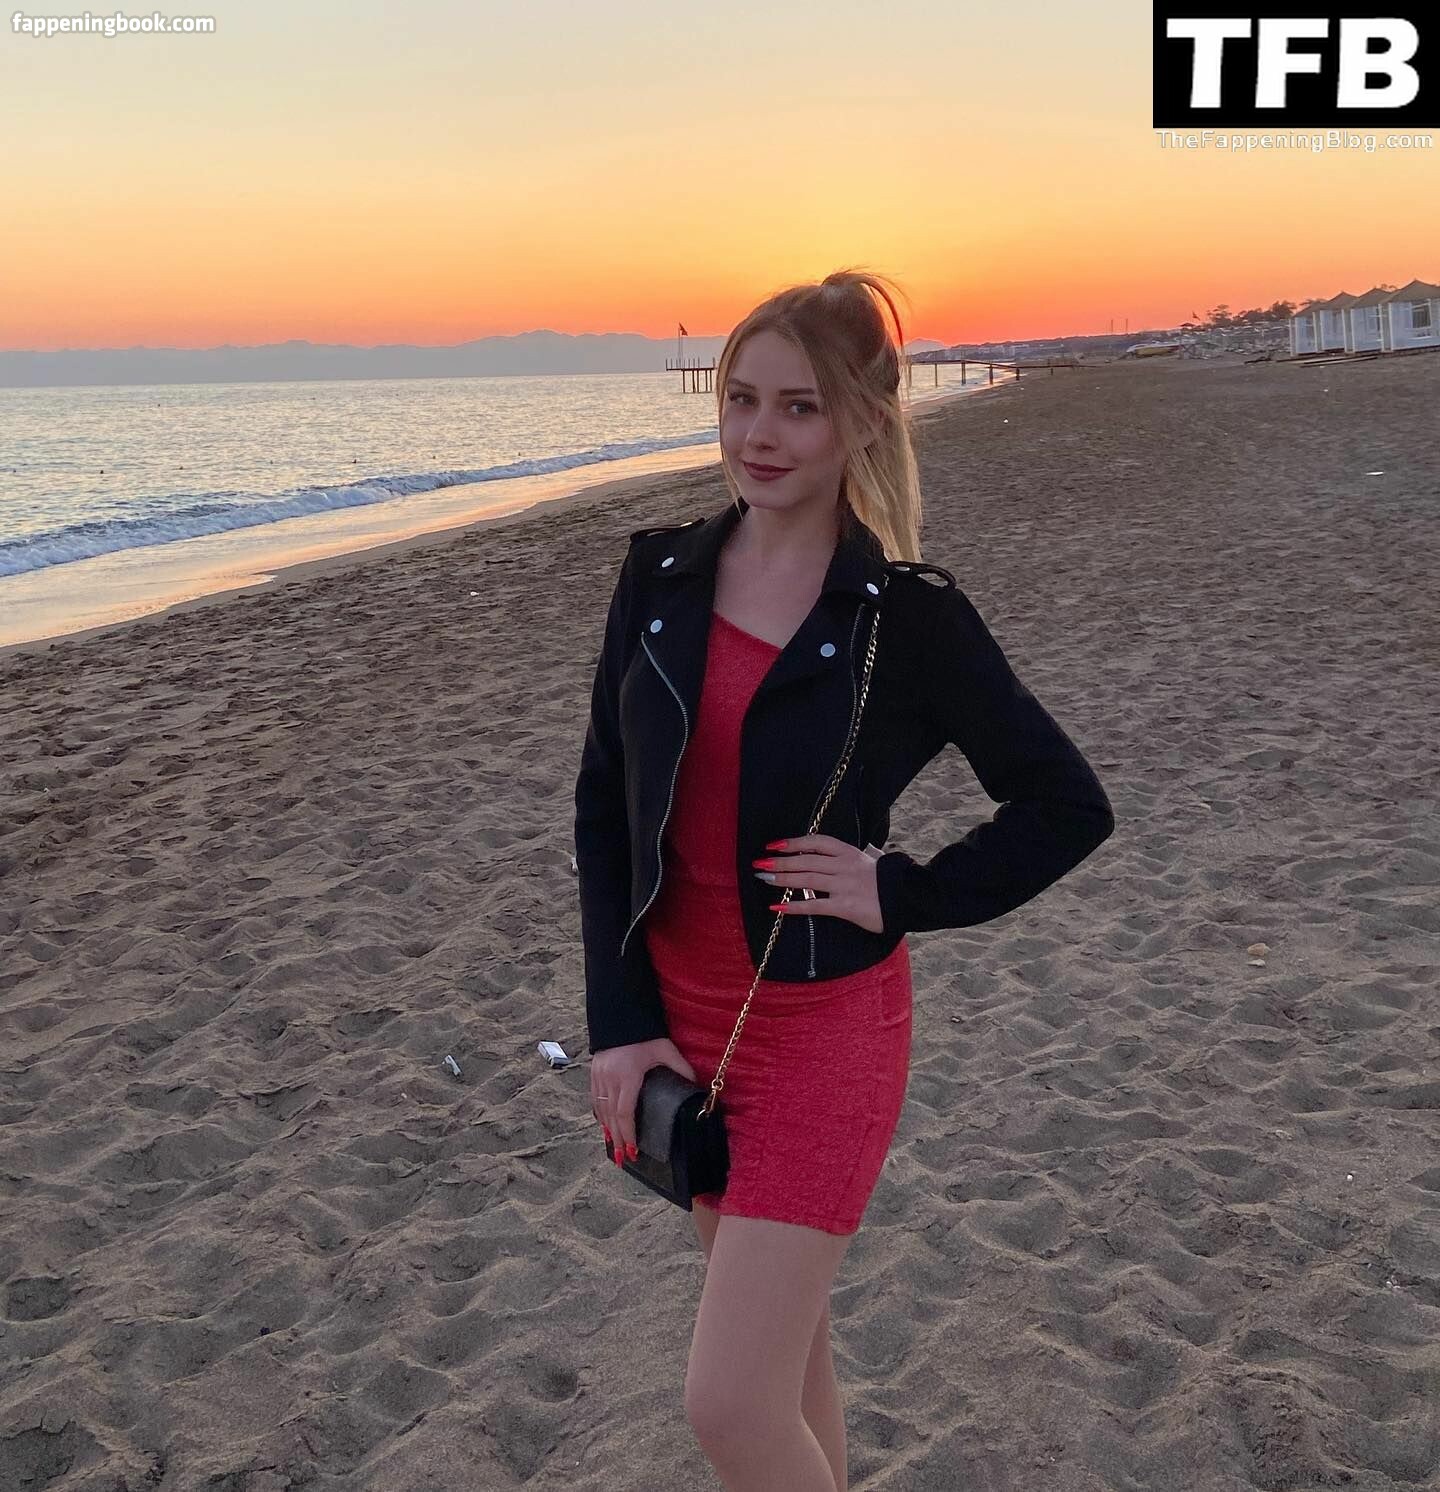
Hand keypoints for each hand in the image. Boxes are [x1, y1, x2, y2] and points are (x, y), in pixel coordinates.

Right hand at [590, 1036, 696, 1167]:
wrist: (620, 1013)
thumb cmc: (645, 1033)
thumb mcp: (665, 1049)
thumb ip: (681, 1068)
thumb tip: (697, 1086)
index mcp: (628, 1076)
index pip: (626, 1112)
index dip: (628, 1133)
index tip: (633, 1150)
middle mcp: (610, 1079)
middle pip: (612, 1116)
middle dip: (617, 1139)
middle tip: (622, 1158)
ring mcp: (599, 1075)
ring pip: (601, 1109)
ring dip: (607, 1129)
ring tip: (613, 1147)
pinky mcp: (594, 1071)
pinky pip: (595, 1098)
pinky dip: (600, 1114)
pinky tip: (604, 1124)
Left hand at [753, 835, 884, 934]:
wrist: (911, 900)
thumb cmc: (892, 882)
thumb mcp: (877, 860)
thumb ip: (866, 853)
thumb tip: (865, 848)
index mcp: (850, 853)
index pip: (816, 843)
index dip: (793, 843)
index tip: (774, 845)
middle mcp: (844, 866)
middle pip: (805, 861)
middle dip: (779, 862)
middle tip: (759, 864)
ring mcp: (844, 885)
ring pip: (806, 879)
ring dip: (782, 879)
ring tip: (763, 879)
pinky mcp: (846, 906)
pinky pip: (814, 905)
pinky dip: (793, 906)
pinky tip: (777, 908)